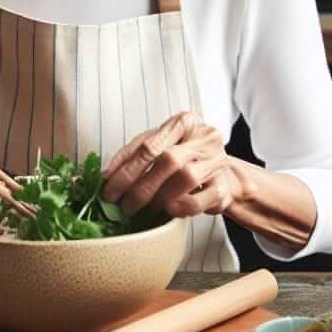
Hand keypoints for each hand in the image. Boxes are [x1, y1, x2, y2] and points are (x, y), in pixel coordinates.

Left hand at [102, 111, 240, 218]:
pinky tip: (167, 209)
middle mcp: (203, 137)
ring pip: (185, 177)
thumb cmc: (186, 157)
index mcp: (184, 122)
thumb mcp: (162, 145)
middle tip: (123, 204)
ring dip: (158, 196)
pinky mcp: (223, 186)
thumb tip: (106, 175)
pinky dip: (180, 207)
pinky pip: (200, 200)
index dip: (124, 168)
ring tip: (145, 207)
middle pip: (167, 160)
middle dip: (138, 186)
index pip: (148, 144)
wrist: (225, 175)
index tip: (108, 187)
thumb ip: (136, 153)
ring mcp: (216, 160)